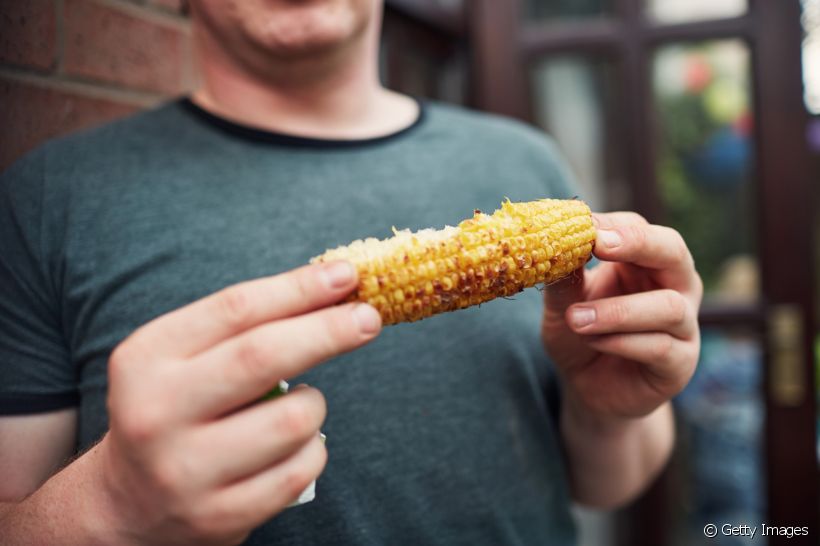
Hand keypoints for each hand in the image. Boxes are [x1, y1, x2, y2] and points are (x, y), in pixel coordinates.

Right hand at [94, 262, 380, 544]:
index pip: (235, 309)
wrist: (131, 504)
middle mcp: (156, 414)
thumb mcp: (184, 359)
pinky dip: (313, 450)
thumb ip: (247, 324)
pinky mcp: (220, 516)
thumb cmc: (178, 410)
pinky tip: (293, 446)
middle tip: (369, 317)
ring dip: (314, 405)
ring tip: (298, 406)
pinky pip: (301, 470)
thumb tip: (334, 287)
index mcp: (146, 359)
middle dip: (328, 330)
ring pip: (294, 420)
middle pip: (263, 356)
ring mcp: (186, 471)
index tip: (345, 275)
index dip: (298, 288)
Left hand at [542, 212, 702, 421]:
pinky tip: (594, 342)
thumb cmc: (580, 332)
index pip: (638, 228)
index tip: (582, 225)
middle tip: (599, 244)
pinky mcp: (680, 363)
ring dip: (617, 311)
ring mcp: (684, 324)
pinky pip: (659, 346)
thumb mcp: (563, 303)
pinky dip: (621, 342)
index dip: (612, 225)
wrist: (588, 387)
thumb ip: (563, 278)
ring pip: (667, 306)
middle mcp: (674, 286)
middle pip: (673, 251)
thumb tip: (552, 243)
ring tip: (576, 319)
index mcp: (644, 261)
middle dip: (638, 243)